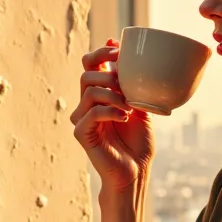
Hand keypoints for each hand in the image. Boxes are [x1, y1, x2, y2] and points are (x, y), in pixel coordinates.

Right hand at [71, 40, 154, 192]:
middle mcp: (87, 105)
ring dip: (114, 95)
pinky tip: (125, 118)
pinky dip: (111, 111)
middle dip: (110, 75)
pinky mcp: (81, 133)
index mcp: (99, 95)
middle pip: (87, 74)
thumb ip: (134, 85)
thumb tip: (130, 58)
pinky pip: (92, 112)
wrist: (136, 171)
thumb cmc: (138, 142)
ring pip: (90, 91)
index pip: (90, 65)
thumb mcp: (141, 107)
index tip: (117, 50)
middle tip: (127, 87)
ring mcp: (82, 119)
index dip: (100, 53)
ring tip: (129, 108)